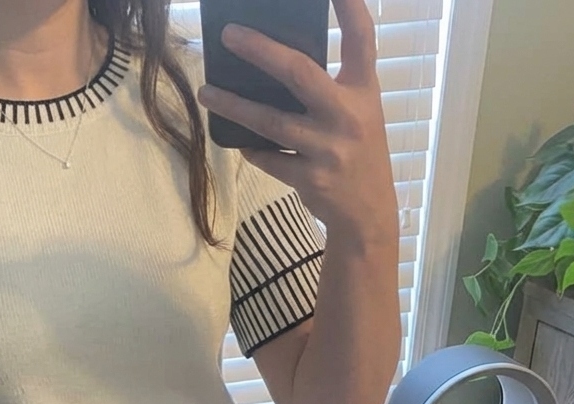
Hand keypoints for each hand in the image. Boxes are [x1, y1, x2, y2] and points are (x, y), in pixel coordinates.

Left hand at [197, 0, 397, 248]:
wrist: (368, 213)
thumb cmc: (357, 152)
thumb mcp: (358, 113)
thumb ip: (329, 89)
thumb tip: (275, 64)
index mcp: (365, 90)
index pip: (361, 39)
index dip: (350, 8)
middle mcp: (348, 115)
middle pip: (299, 74)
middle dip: (261, 51)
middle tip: (229, 35)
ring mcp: (328, 149)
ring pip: (270, 122)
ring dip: (233, 106)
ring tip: (206, 92)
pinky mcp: (310, 179)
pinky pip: (268, 158)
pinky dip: (251, 148)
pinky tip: (237, 141)